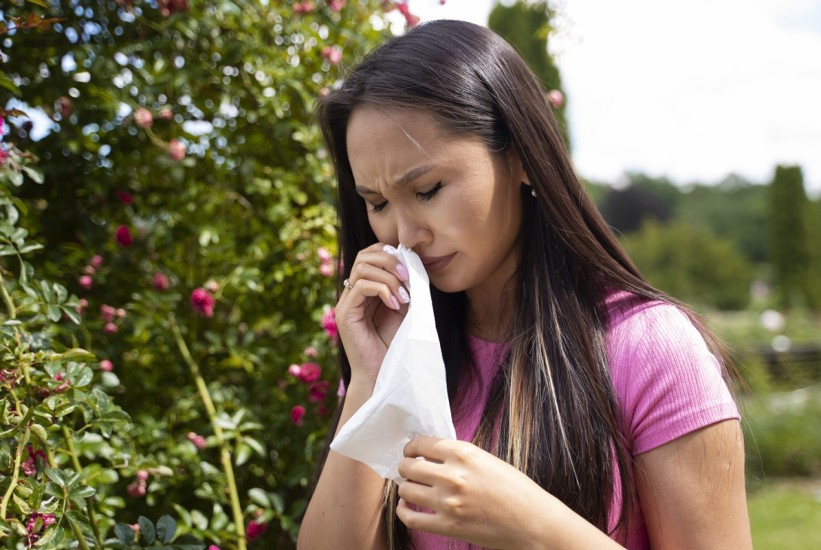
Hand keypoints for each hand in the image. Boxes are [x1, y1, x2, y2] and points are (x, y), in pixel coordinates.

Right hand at [336, 243, 410, 385]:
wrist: (383, 374)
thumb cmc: (394, 345)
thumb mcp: (403, 309)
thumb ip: (404, 287)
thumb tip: (412, 264)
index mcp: (364, 290)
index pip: (369, 256)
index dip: (388, 253)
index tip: (409, 265)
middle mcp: (352, 293)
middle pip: (363, 256)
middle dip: (390, 261)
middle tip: (409, 276)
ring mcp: (346, 303)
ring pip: (362, 268)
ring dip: (389, 277)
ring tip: (404, 295)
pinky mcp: (345, 314)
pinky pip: (361, 286)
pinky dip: (383, 290)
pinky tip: (396, 305)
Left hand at [396, 437, 551, 548]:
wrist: (532, 521)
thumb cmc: (514, 489)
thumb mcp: (487, 460)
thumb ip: (458, 456)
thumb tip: (430, 454)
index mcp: (464, 453)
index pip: (421, 444)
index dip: (411, 448)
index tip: (411, 452)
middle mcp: (452, 475)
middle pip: (409, 466)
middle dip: (405, 467)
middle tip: (408, 469)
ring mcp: (448, 502)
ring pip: (406, 489)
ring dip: (406, 487)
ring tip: (411, 487)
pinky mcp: (447, 526)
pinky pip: (410, 517)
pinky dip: (403, 511)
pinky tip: (407, 506)